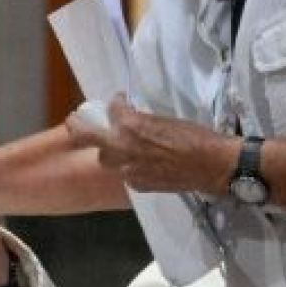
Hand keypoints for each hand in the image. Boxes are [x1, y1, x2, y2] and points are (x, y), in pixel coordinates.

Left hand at [64, 93, 234, 194]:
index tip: (120, 101)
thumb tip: (131, 118)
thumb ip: (142, 120)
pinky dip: (129, 167)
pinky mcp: (137, 185)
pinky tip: (141, 164)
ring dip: (109, 151)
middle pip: (88, 138)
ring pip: (105, 159)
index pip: (112, 108)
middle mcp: (122, 147)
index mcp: (130, 125)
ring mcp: (127, 169)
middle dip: (79, 128)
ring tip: (117, 146)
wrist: (211, 165)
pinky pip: (124, 174)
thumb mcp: (164, 119)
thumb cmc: (193, 136)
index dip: (116, 103)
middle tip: (74, 121)